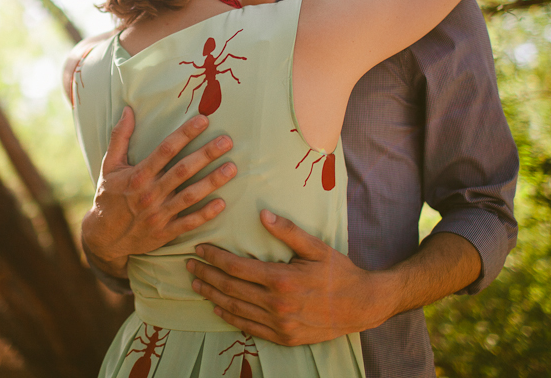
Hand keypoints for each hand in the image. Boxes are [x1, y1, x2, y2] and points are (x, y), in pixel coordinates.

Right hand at [82, 107, 236, 278]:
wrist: (104, 237)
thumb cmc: (109, 196)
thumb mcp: (109, 165)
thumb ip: (120, 137)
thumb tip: (128, 110)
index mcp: (138, 175)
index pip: (165, 150)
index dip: (185, 134)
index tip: (203, 120)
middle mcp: (150, 193)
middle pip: (182, 170)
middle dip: (206, 155)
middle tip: (226, 141)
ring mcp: (158, 214)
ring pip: (190, 196)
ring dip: (212, 182)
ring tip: (231, 168)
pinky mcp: (165, 232)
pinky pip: (188, 223)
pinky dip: (205, 214)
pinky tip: (222, 203)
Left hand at [186, 210, 395, 344]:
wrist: (362, 306)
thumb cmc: (340, 273)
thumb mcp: (316, 247)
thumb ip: (287, 231)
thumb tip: (262, 213)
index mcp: (281, 279)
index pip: (236, 267)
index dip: (214, 258)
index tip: (199, 249)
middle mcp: (276, 304)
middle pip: (230, 288)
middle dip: (206, 275)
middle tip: (188, 266)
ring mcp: (278, 324)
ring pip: (235, 309)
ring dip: (212, 296)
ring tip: (196, 285)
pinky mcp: (283, 337)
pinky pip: (248, 328)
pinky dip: (230, 317)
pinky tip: (218, 308)